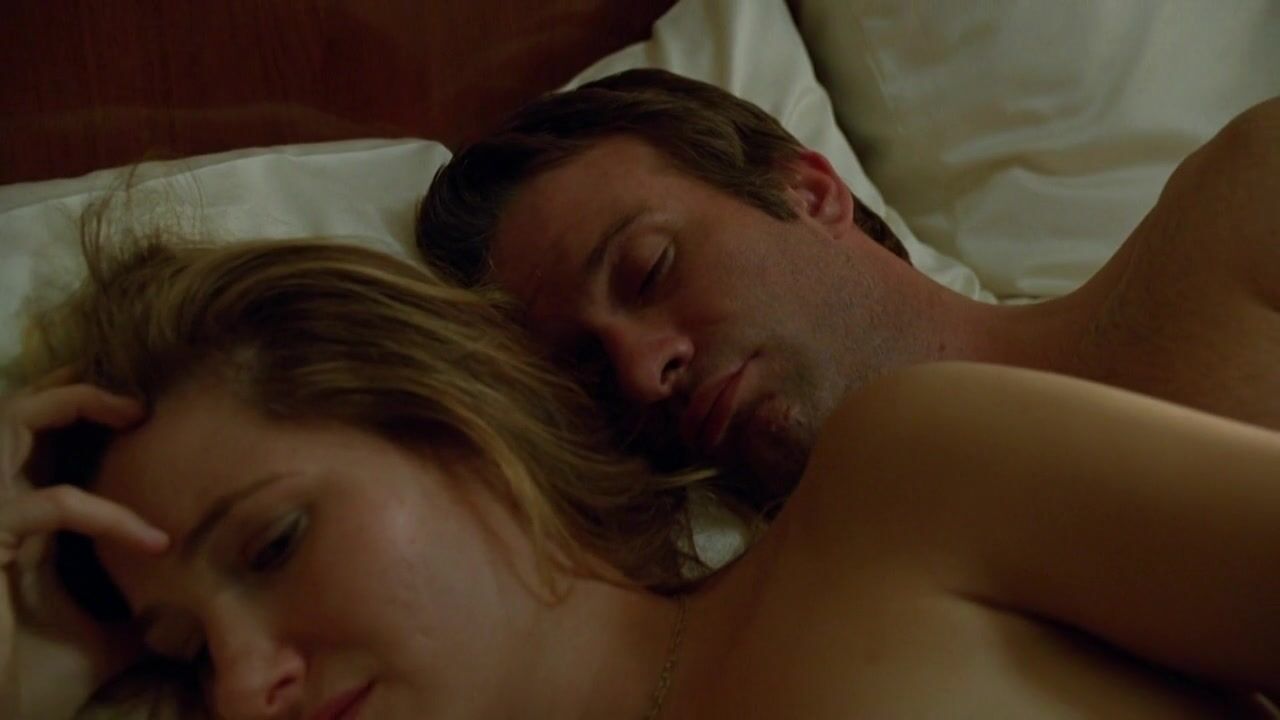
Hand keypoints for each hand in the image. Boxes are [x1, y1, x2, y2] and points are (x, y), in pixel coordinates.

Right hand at [0, 376, 168, 719]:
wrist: (1, 708)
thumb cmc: (33, 672)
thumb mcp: (104, 624)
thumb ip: (139, 599)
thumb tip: (201, 592)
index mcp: (13, 513)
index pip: (33, 437)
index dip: (73, 405)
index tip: (137, 405)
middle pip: (15, 411)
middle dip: (72, 388)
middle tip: (137, 399)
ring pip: (14, 420)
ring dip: (75, 403)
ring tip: (135, 413)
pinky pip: (55, 504)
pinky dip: (110, 515)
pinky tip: (154, 541)